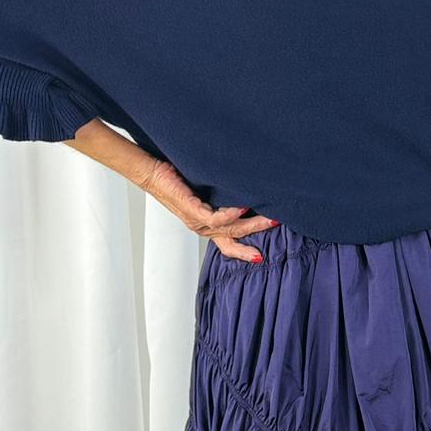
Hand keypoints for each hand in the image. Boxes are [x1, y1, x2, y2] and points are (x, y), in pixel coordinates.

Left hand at [140, 158, 276, 262]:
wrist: (152, 173)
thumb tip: (244, 192)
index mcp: (206, 225)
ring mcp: (197, 220)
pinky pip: (214, 218)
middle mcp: (202, 227)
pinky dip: (230, 214)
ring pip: (229, 229)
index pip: (228, 244)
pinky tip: (243, 208)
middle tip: (278, 226)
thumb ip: (220, 197)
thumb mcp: (203, 191)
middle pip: (234, 238)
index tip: (261, 256)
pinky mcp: (191, 210)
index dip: (244, 252)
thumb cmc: (176, 180)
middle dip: (257, 235)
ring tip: (270, 218)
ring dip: (251, 225)